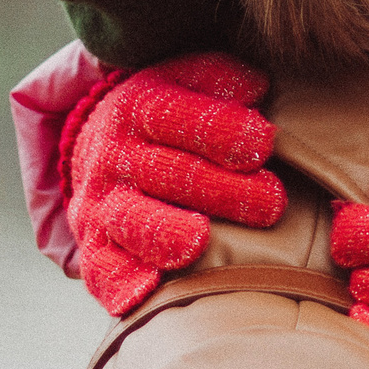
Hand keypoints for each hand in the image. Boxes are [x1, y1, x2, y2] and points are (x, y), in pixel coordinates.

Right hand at [65, 51, 285, 313]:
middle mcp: (114, 156)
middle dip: (219, 190)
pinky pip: (104, 269)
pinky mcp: (97, 248)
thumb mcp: (192, 81)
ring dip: (167, 233)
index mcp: (137, 106)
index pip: (172, 114)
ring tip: (203, 241)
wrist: (110, 151)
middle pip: (163, 172)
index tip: (263, 144)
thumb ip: (222, 78)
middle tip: (270, 203)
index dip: (217, 129)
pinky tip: (152, 290)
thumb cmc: (178, 117)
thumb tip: (257, 86)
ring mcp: (102, 205)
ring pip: (129, 220)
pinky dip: (125, 282)